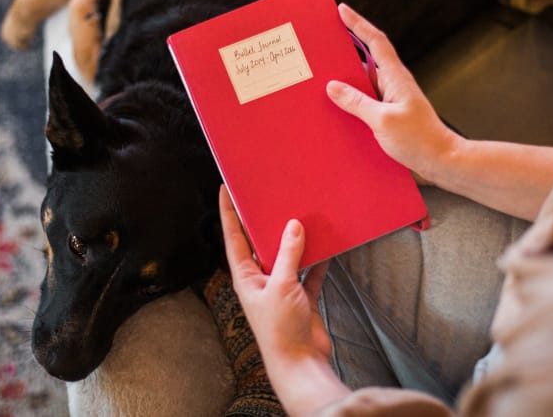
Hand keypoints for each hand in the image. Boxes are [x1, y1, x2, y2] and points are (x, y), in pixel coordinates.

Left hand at [219, 185, 331, 363]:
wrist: (300, 363)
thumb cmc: (280, 329)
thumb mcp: (281, 286)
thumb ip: (287, 254)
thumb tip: (293, 225)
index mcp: (245, 277)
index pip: (233, 238)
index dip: (228, 213)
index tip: (225, 190)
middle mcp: (261, 280)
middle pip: (261, 245)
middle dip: (265, 223)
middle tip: (269, 196)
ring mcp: (282, 288)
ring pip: (288, 256)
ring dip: (296, 241)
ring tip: (302, 214)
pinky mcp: (301, 298)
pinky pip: (309, 273)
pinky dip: (317, 261)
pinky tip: (327, 245)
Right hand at [327, 3, 462, 183]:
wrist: (441, 161)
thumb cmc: (419, 140)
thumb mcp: (382, 120)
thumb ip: (356, 102)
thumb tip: (333, 86)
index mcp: (395, 77)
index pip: (375, 41)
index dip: (358, 24)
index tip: (342, 10)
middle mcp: (393, 84)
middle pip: (366, 59)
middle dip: (345, 50)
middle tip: (323, 44)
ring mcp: (392, 99)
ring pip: (364, 82)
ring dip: (345, 80)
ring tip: (321, 79)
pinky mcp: (390, 114)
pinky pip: (366, 100)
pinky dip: (351, 100)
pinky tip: (337, 109)